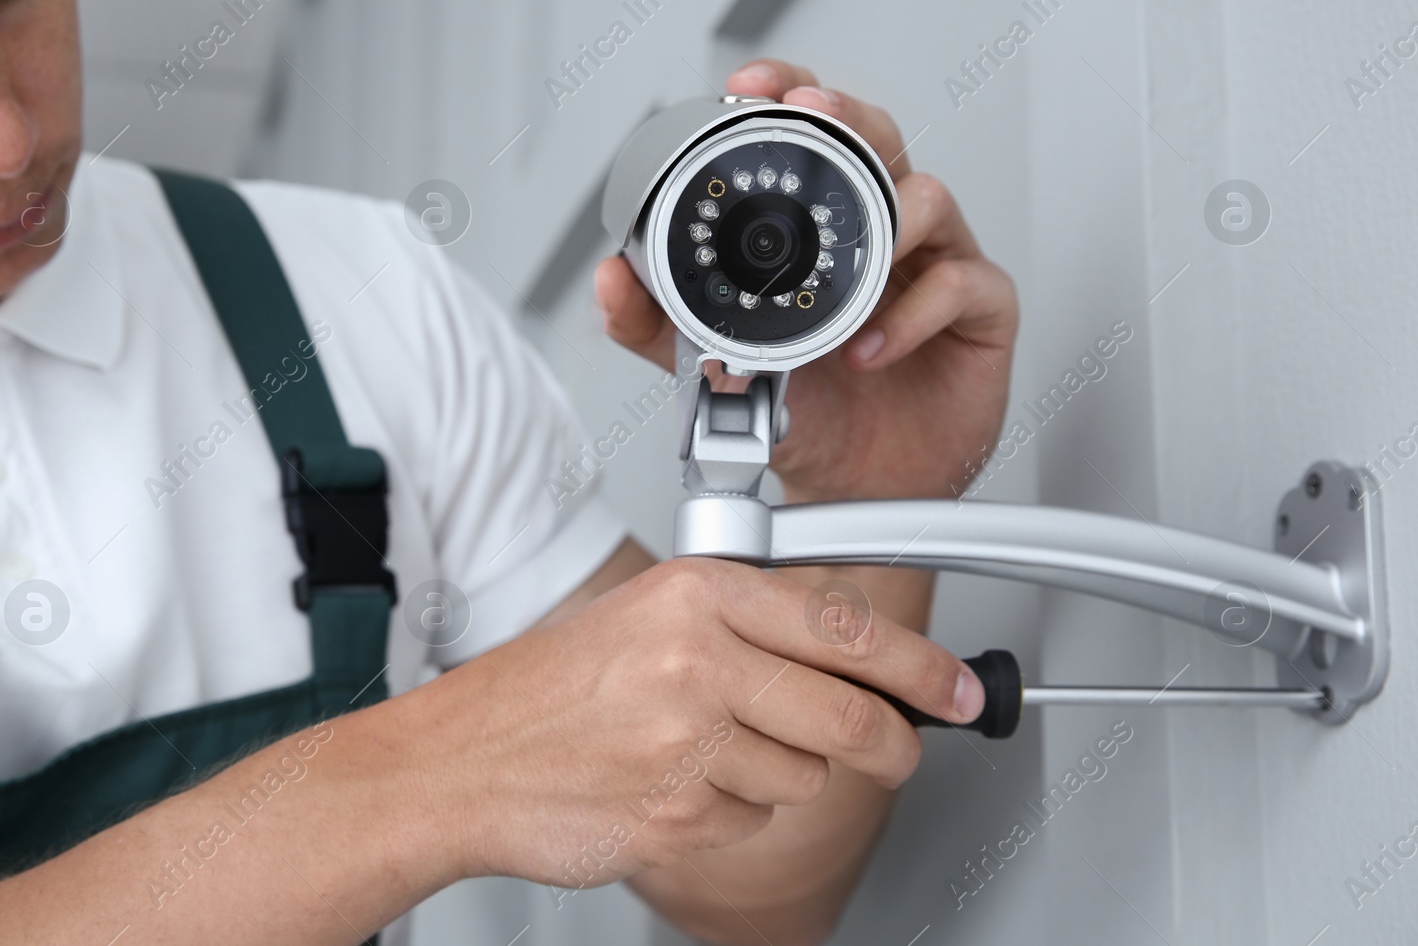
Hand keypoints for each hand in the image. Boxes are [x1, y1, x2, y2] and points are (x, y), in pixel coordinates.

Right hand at [415, 558, 981, 889]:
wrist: (461, 761)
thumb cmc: (549, 689)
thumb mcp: (648, 616)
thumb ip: (750, 624)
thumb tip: (858, 658)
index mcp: (696, 594)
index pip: (845, 628)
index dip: (921, 667)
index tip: (956, 690)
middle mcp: (697, 660)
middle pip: (850, 715)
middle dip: (891, 743)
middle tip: (897, 748)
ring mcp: (688, 743)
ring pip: (807, 778)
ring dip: (780, 776)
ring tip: (705, 751)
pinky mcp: (678, 815)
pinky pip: (754, 823)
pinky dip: (731, 814)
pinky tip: (676, 785)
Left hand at [596, 60, 1018, 501]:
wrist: (859, 488)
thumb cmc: (807, 409)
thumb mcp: (714, 365)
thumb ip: (656, 325)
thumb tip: (610, 279)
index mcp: (821, 225)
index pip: (810, 136)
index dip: (787, 96)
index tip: (748, 87)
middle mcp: (882, 230)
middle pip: (877, 138)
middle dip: (845, 117)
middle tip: (811, 115)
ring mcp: (936, 263)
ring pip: (930, 197)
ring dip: (888, 221)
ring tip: (848, 270)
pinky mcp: (982, 311)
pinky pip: (963, 284)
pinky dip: (914, 311)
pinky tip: (871, 345)